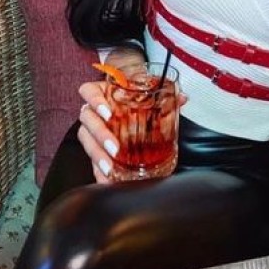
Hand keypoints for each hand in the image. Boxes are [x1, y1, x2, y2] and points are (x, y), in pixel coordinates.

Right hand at [78, 48, 186, 182]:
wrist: (130, 102)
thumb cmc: (133, 95)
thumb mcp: (146, 91)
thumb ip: (163, 92)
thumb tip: (182, 98)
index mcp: (102, 92)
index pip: (89, 92)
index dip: (95, 101)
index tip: (108, 113)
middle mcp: (93, 110)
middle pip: (87, 120)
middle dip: (100, 135)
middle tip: (115, 148)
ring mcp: (92, 129)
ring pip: (86, 140)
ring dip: (97, 155)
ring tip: (110, 167)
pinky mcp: (94, 147)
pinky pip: (90, 159)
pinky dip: (98, 170)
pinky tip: (107, 178)